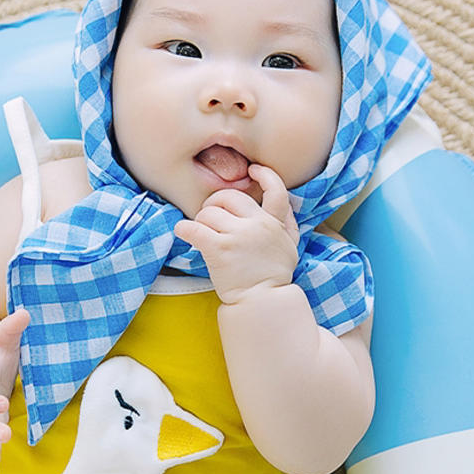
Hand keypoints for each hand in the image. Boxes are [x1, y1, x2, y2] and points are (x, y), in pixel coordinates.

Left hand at [173, 164, 298, 304]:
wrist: (262, 303)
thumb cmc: (273, 278)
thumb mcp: (289, 247)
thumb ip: (287, 225)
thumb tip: (283, 207)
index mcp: (275, 224)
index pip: (276, 190)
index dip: (265, 175)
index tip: (253, 170)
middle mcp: (258, 225)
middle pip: (228, 197)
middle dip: (215, 204)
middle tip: (210, 217)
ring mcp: (238, 236)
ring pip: (208, 213)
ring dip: (200, 221)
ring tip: (201, 235)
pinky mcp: (219, 249)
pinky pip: (193, 228)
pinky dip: (184, 229)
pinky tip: (183, 233)